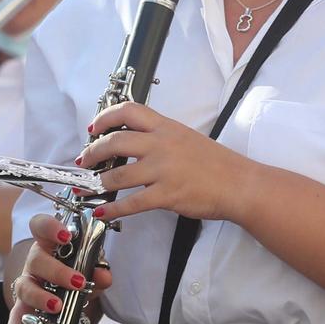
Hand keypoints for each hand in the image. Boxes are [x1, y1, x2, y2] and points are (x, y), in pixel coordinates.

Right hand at [6, 210, 113, 323]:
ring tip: (57, 307)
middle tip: (78, 282)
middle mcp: (35, 262)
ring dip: (41, 297)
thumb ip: (97, 271)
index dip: (50, 227)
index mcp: (49, 244)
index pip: (41, 226)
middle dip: (57, 271)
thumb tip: (104, 277)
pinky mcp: (22, 305)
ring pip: (25, 286)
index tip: (65, 235)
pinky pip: (15, 316)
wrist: (65, 290)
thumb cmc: (75, 271)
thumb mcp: (89, 269)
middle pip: (37, 260)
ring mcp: (27, 283)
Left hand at [73, 101, 259, 223]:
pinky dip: (112, 209)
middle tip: (84, 161)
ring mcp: (163, 170)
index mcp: (167, 127)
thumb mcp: (187, 138)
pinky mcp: (166, 195)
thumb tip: (135, 143)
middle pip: (115, 141)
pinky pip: (131, 203)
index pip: (129, 111)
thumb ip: (162, 137)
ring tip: (87, 189)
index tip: (93, 129)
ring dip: (97, 183)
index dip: (105, 118)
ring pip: (118, 174)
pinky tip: (101, 212)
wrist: (240, 184)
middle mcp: (162, 144)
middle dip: (93, 152)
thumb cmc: (217, 164)